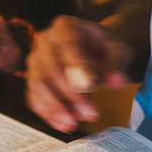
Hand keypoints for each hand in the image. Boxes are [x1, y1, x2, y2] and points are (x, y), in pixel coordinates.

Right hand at [25, 15, 130, 132]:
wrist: (92, 53)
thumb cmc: (103, 49)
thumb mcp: (117, 50)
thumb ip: (117, 64)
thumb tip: (118, 83)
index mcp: (64, 27)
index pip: (68, 45)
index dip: (77, 66)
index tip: (90, 86)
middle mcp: (44, 42)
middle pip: (50, 69)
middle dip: (70, 94)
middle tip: (90, 112)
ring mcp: (35, 63)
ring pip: (38, 86)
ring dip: (56, 107)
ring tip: (74, 124)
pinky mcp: (33, 82)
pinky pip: (34, 99)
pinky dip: (48, 114)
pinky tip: (64, 125)